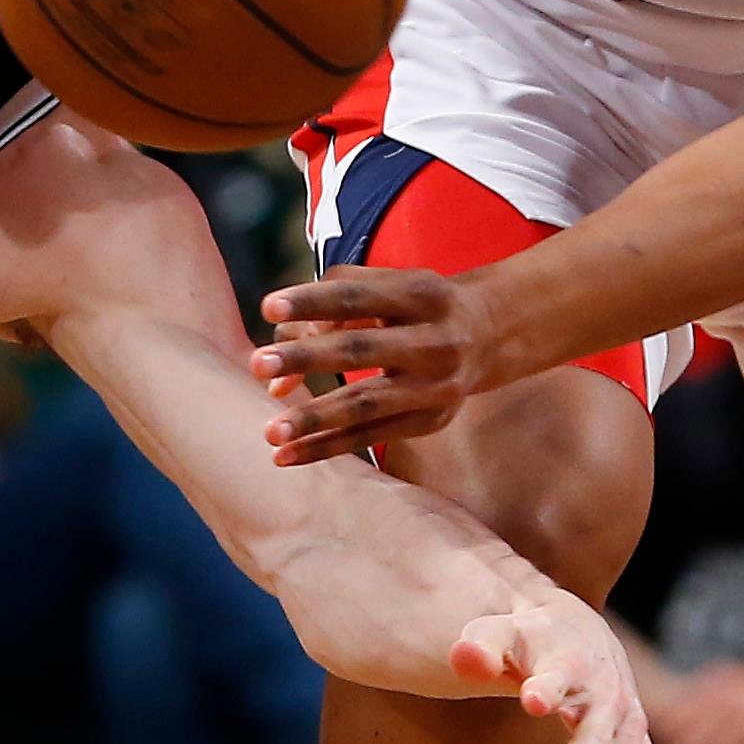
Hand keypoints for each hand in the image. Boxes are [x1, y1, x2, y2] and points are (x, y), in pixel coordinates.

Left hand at [250, 266, 501, 465]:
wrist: (487, 336)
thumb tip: (280, 367)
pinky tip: (285, 457)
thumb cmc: (412, 306)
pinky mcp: (431, 422)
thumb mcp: (387, 287)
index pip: (359, 296)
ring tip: (268, 431)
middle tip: (255, 363)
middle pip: (362, 350)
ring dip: (314, 419)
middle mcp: (435, 340)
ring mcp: (437, 386)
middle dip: (307, 358)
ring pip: (367, 405)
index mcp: (421, 294)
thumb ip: (329, 308)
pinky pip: (371, 438)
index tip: (267, 306)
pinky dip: (325, 449)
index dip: (313, 300)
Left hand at [448, 595, 649, 743]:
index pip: (558, 674)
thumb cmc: (529, 637)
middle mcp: (609, 701)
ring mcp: (626, 734)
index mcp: (573, 663)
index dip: (546, 686)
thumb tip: (463, 658)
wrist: (581, 634)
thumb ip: (480, 646)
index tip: (531, 698)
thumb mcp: (499, 630)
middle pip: (600, 736)